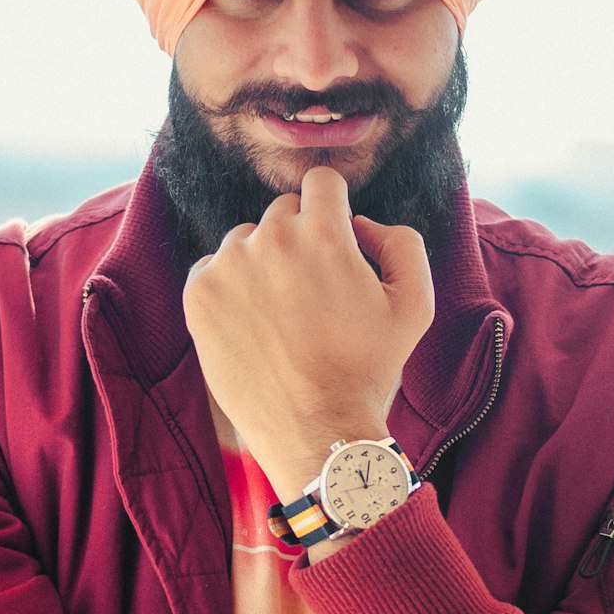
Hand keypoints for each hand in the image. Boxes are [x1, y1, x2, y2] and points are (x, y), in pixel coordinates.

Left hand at [183, 167, 433, 501]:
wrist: (315, 431)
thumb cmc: (368, 371)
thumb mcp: (415, 305)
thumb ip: (402, 243)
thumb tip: (362, 223)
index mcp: (323, 234)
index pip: (321, 182)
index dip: (332, 209)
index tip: (333, 239)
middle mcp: (270, 239)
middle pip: (283, 212)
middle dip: (300, 240)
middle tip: (313, 293)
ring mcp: (228, 266)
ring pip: (247, 240)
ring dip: (263, 264)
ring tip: (281, 316)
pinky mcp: (198, 295)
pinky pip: (213, 268)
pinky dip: (231, 288)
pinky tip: (253, 325)